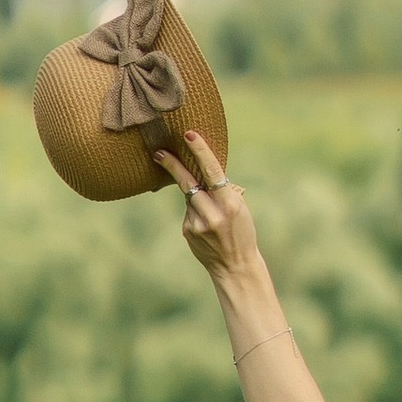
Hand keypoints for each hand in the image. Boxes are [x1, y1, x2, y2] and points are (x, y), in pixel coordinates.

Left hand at [155, 133, 266, 289]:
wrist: (236, 266)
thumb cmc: (242, 232)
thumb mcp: (241, 209)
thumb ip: (224, 191)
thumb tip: (205, 171)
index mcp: (230, 204)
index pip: (212, 171)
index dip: (200, 151)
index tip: (188, 135)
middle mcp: (212, 213)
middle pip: (188, 182)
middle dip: (173, 165)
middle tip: (158, 152)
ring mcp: (197, 224)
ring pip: (189, 198)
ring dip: (196, 198)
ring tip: (213, 218)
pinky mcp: (187, 231)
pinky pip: (188, 213)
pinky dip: (195, 214)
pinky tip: (206, 229)